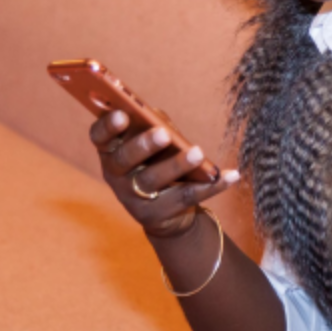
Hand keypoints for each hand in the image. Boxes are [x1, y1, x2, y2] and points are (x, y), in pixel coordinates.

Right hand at [89, 110, 238, 237]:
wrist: (166, 211)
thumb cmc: (155, 160)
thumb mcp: (150, 141)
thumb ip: (152, 125)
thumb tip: (161, 122)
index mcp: (110, 150)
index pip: (99, 137)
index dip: (107, 126)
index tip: (122, 115)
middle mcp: (116, 175)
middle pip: (125, 160)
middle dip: (143, 145)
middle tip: (162, 134)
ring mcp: (133, 197)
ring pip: (153, 180)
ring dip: (177, 165)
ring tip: (198, 152)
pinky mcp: (156, 215)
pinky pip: (187, 197)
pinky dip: (212, 186)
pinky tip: (232, 175)